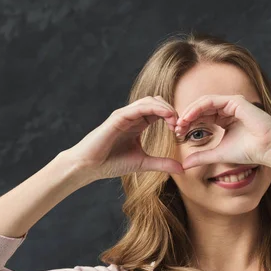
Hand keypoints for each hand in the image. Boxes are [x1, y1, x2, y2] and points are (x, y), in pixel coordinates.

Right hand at [62, 96, 183, 179]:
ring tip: (176, 121)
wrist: (89, 166)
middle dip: (173, 111)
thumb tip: (182, 169)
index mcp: (138, 123)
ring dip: (167, 108)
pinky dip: (156, 108)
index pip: (160, 112)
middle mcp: (132, 116)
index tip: (182, 132)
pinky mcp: (119, 116)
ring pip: (151, 101)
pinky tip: (167, 116)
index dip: (174, 117)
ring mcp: (125, 114)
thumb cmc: (111, 163)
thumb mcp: (143, 163)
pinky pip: (140, 106)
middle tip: (182, 126)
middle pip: (158, 102)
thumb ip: (162, 163)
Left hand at [174, 94, 270, 169]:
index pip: (202, 117)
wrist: (268, 149)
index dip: (189, 124)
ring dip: (190, 112)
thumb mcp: (218, 154)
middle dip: (186, 117)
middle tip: (176, 128)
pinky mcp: (235, 101)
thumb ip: (201, 157)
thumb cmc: (249, 152)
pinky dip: (198, 108)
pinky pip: (211, 101)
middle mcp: (228, 108)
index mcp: (225, 118)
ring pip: (203, 102)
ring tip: (180, 123)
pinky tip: (189, 118)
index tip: (178, 134)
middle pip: (200, 108)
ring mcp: (232, 103)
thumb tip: (184, 164)